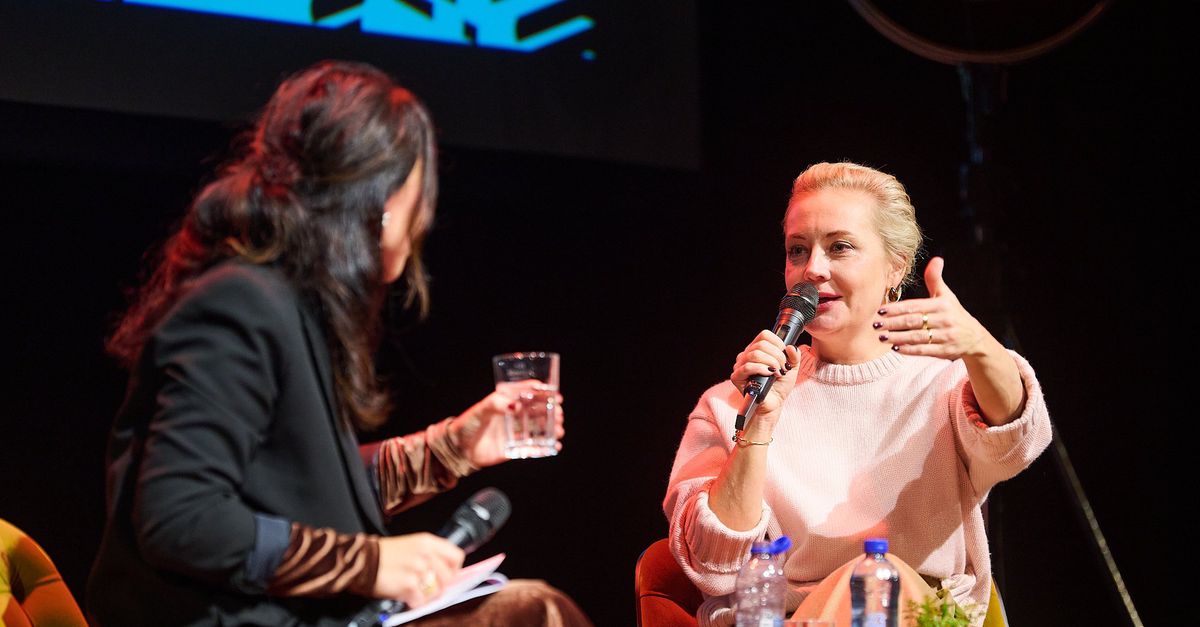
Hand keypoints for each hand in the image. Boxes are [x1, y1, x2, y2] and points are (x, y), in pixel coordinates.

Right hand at [373, 532, 463, 606]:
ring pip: (436, 592)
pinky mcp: (409, 585)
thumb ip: (429, 555)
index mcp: (428, 542)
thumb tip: (444, 572)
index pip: (456, 556)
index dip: (454, 569)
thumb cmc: (382, 554)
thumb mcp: (410, 545)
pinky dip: (413, 602)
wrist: (360, 560)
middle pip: (449, 578)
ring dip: (426, 595)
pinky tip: (404, 594)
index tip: (447, 575)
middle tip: (427, 587)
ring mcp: (418, 570)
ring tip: (413, 590)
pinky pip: (421, 601)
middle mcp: (426, 554)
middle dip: (439, 586)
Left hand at [451, 388, 564, 467]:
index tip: (555, 395)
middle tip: (559, 414)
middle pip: (538, 411)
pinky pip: (533, 448)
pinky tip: (555, 446)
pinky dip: (545, 448)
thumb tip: (516, 406)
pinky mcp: (514, 449)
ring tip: (559, 430)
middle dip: (552, 412)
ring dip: (552, 429)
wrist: (458, 448)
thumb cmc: (469, 423)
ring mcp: (515, 432)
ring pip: (539, 429)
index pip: (529, 394)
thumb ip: (497, 404)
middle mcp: (514, 416)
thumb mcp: (482, 409)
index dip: (543, 393)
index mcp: (508, 402)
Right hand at [730, 330, 800, 426]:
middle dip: (777, 356)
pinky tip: (769, 374)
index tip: (785, 356)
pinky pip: (747, 366)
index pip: (764, 335)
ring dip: (771, 363)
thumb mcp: (792, 368)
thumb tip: (791, 347)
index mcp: (758, 349)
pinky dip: (761, 369)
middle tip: (783, 368)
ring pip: (755, 354)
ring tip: (777, 372)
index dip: (778, 343)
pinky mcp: (737, 376)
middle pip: (761, 344)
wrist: (774, 403)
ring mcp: (740, 365)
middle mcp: (747, 355)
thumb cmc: (779, 386)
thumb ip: (794, 356)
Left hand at [874, 256, 992, 358]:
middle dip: (893, 323)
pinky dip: (909, 349)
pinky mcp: (945, 350)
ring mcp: (945, 336)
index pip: (915, 306)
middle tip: (876, 324)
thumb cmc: (954, 313)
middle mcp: (944, 320)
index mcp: (942, 305)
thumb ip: (935, 279)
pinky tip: (896, 348)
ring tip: (881, 337)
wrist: (975, 338)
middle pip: (913, 321)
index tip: (881, 310)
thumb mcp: (946, 295)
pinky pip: (924, 350)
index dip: (897, 308)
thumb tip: (936, 259)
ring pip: (917, 337)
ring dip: (897, 337)